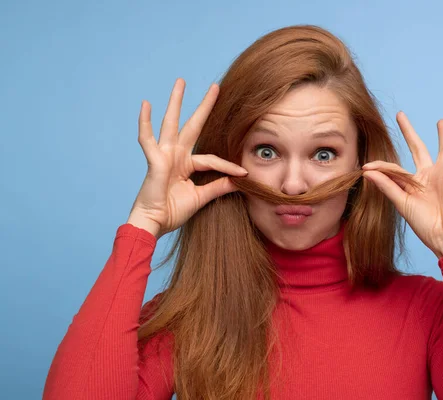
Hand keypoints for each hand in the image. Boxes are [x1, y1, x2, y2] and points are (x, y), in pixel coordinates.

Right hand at [127, 78, 247, 238]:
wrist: (155, 224)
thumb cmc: (174, 211)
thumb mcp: (202, 197)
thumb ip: (219, 186)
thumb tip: (241, 180)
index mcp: (187, 164)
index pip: (212, 158)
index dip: (228, 166)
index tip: (244, 173)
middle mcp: (176, 155)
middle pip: (192, 125)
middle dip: (204, 106)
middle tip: (216, 87)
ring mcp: (164, 155)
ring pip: (171, 123)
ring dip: (176, 102)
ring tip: (181, 82)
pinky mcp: (154, 160)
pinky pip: (148, 139)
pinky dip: (145, 122)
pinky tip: (146, 104)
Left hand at [362, 111, 442, 258]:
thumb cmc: (424, 224)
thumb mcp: (401, 203)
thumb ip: (386, 185)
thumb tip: (366, 170)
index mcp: (412, 184)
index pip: (394, 168)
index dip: (380, 167)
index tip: (366, 166)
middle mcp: (427, 176)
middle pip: (417, 147)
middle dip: (409, 132)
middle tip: (400, 115)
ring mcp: (442, 173)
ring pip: (442, 149)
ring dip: (442, 135)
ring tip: (440, 121)